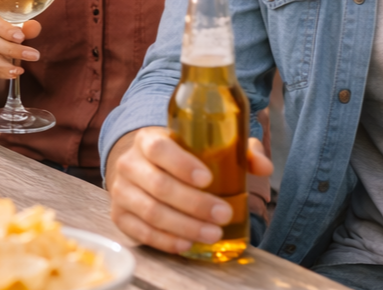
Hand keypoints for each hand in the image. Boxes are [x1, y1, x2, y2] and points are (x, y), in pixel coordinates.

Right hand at [107, 126, 272, 252]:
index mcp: (148, 139)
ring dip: (185, 226)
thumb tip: (263, 166)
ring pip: (151, 211)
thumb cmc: (179, 158)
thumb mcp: (202, 146)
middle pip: (159, 185)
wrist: (141, 168)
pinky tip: (187, 243)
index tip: (207, 179)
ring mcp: (121, 190)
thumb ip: (236, 152)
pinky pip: (141, 231)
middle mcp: (129, 163)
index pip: (159, 149)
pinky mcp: (120, 215)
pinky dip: (166, 240)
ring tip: (213, 233)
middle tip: (223, 214)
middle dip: (194, 204)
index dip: (182, 164)